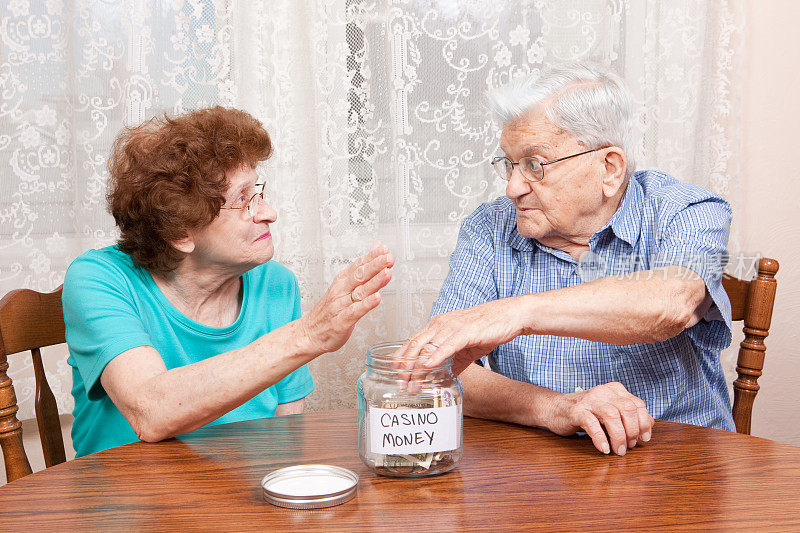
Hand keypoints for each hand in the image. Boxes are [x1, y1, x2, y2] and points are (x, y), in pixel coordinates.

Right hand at [299, 242, 393, 353]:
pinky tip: (376, 298)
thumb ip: (362, 268)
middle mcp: (341, 291)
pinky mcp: (341, 322)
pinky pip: (355, 311)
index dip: (372, 256)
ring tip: (387, 273)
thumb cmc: (329, 311)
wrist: (309, 334)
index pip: (358, 265)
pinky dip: (366, 304)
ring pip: (359, 292)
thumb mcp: (345, 285)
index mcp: (342, 281)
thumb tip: (375, 248)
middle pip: (359, 275)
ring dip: (374, 282)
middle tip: (388, 258)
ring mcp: (340, 306)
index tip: (385, 249)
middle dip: (375, 265)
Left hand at [393, 298, 526, 376]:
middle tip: (401, 385)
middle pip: (415, 346)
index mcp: (437, 325)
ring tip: (412, 384)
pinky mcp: (466, 331)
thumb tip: (442, 378)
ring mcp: (452, 326)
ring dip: (417, 368)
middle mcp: (441, 323)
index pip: (412, 342)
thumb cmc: (488, 328)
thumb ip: (452, 361)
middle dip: (405, 368)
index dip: (401, 360)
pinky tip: (428, 366)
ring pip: (428, 347)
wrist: (510, 316)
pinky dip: (436, 356)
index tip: (396, 376)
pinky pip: (447, 344)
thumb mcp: (465, 348)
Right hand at [544, 382, 653, 455]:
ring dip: (619, 437)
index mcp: (614, 390)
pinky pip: (592, 424)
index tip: (644, 439)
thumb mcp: (609, 410)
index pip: (637, 404)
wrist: (554, 408)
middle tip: (629, 446)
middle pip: (627, 409)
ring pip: (612, 416)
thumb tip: (651, 423)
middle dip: (632, 431)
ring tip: (618, 451)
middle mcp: (603, 392)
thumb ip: (629, 415)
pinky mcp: (576, 410)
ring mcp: (589, 400)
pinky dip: (600, 438)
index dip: (644, 423)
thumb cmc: (585, 412)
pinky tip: (603, 448)